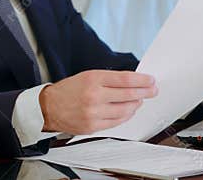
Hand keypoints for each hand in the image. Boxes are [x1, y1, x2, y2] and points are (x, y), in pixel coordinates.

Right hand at [39, 70, 157, 134]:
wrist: (49, 107)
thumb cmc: (69, 90)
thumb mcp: (88, 76)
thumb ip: (109, 79)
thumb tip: (132, 82)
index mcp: (93, 79)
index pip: (125, 79)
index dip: (141, 80)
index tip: (150, 80)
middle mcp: (94, 96)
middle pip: (128, 95)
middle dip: (145, 92)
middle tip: (153, 90)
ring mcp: (93, 113)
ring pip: (125, 110)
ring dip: (136, 105)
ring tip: (140, 100)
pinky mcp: (93, 126)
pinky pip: (117, 121)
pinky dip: (126, 115)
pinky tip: (129, 110)